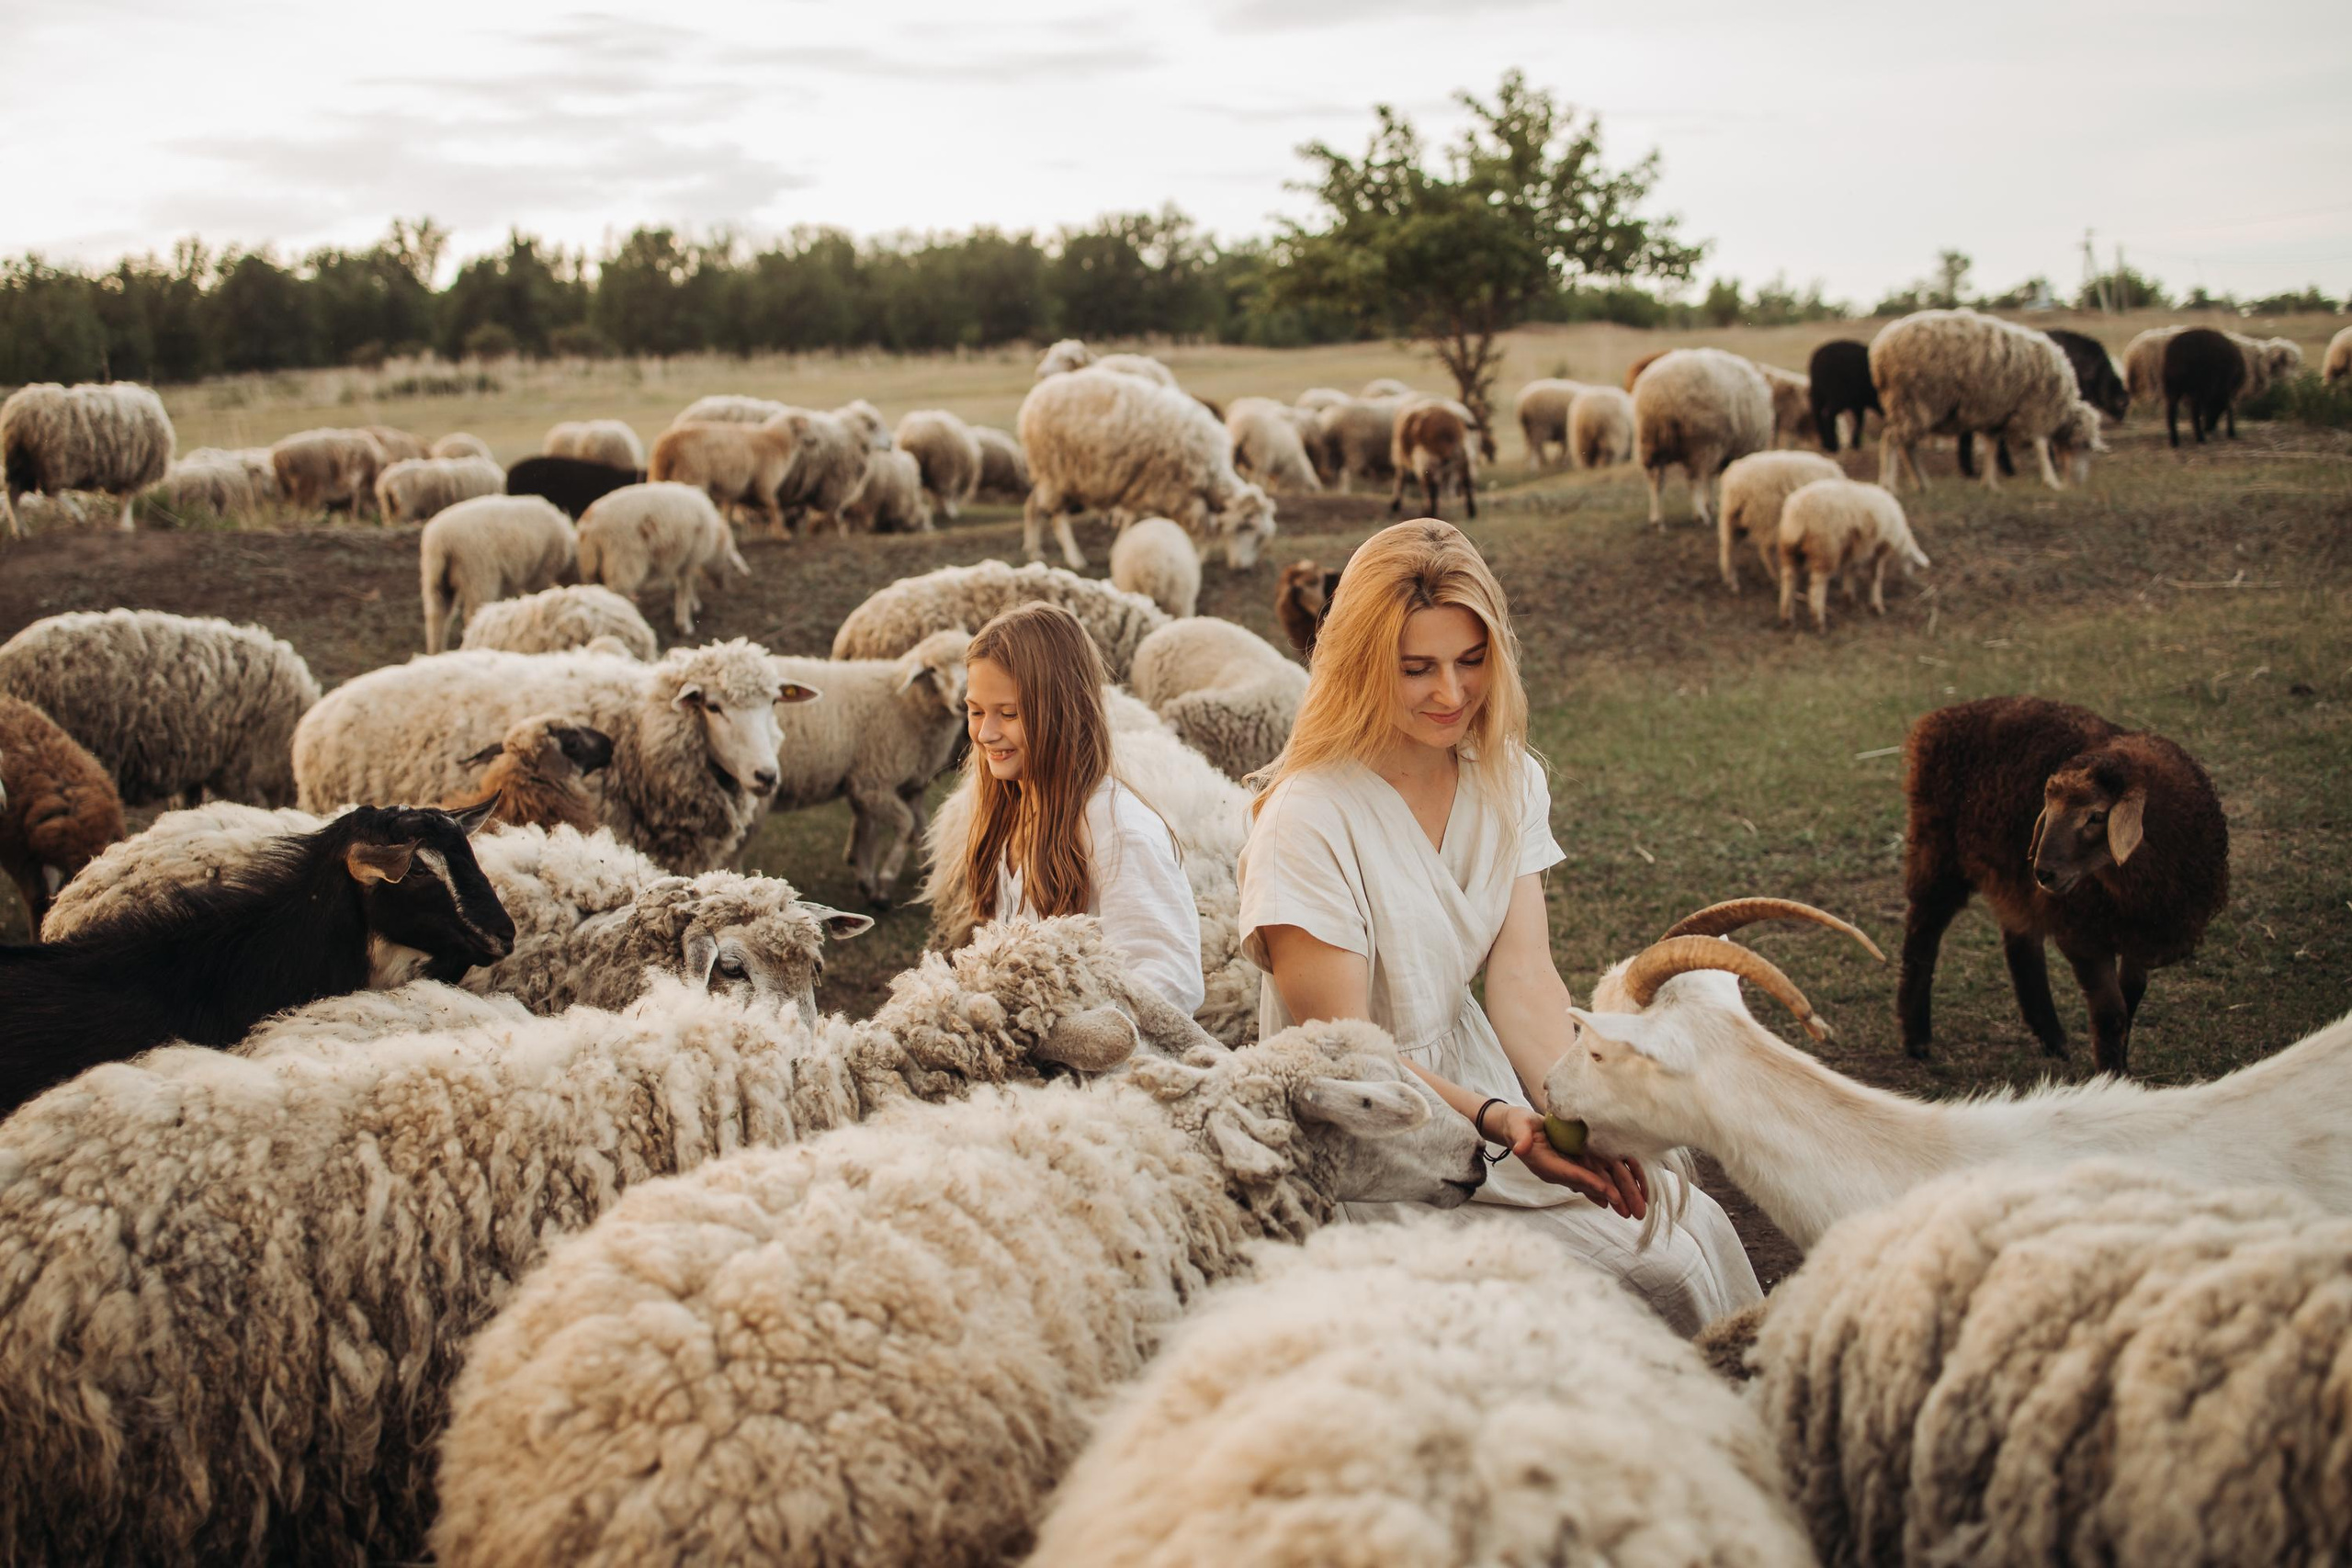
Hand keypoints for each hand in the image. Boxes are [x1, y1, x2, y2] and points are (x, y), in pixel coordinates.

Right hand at [1486, 1106, 1648, 1221]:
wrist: (1515, 1129)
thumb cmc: (1517, 1125)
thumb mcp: (1517, 1126)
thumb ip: (1520, 1137)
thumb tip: (1520, 1148)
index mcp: (1546, 1164)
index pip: (1572, 1174)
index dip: (1590, 1182)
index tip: (1608, 1191)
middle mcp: (1558, 1171)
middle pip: (1589, 1185)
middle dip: (1610, 1197)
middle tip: (1632, 1211)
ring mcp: (1565, 1170)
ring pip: (1593, 1184)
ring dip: (1612, 1197)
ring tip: (1632, 1210)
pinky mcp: (1570, 1165)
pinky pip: (1590, 1179)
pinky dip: (1603, 1190)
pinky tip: (1615, 1200)